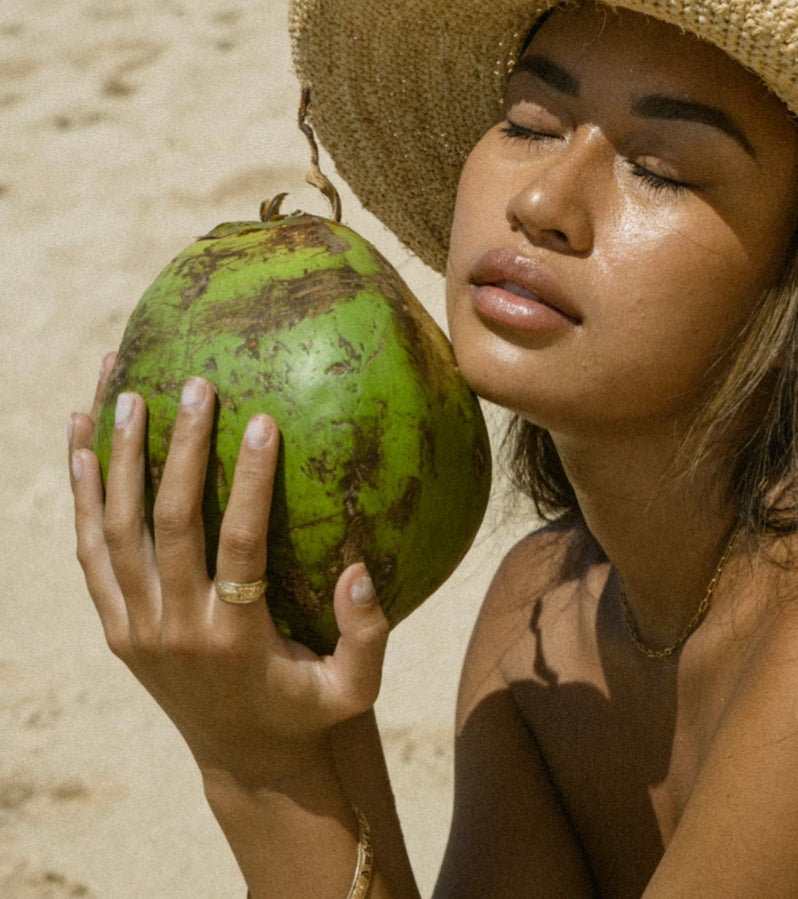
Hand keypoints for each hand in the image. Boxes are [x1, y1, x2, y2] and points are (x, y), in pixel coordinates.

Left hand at [68, 360, 390, 791]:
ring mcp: (135, 627)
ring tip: (126, 388)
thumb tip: (358, 571)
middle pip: (168, 523)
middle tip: (196, 383)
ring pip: (115, 529)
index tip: (262, 419)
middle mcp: (174, 629)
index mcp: (234, 637)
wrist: (246, 764)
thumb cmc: (310, 709)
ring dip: (119, 456)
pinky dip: (83, 493)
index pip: (239, 544)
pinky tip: (81, 437)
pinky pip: (89, 551)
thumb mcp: (355, 687)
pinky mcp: (115, 624)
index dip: (248, 481)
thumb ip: (366, 634)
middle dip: (178, 448)